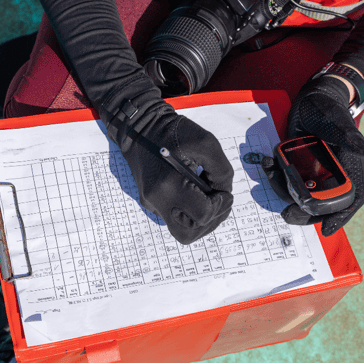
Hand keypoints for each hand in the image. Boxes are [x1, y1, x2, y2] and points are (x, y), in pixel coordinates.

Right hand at [123, 111, 233, 244]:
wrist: (139, 128)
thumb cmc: (172, 132)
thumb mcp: (206, 143)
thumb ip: (222, 171)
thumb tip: (224, 192)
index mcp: (169, 185)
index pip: (202, 215)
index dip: (220, 206)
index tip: (223, 192)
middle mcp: (157, 199)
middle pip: (188, 234)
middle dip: (210, 221)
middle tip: (219, 202)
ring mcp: (151, 203)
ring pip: (181, 231)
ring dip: (200, 220)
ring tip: (208, 198)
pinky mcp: (150, 202)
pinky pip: (174, 218)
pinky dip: (189, 211)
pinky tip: (192, 191)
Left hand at [262, 76, 363, 236]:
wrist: (309, 98)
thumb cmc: (329, 109)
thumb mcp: (339, 124)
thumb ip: (352, 140)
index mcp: (348, 169)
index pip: (350, 199)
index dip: (341, 217)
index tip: (326, 230)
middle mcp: (330, 174)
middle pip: (320, 204)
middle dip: (303, 211)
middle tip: (287, 214)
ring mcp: (312, 171)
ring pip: (298, 193)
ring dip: (281, 188)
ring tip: (271, 170)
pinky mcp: (295, 165)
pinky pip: (284, 179)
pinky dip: (273, 175)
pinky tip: (266, 162)